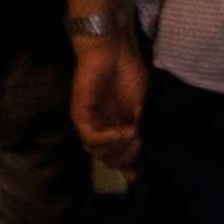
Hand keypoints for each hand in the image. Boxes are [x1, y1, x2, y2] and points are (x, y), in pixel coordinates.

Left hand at [70, 33, 147, 169]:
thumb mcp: (142, 108)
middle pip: (109, 159)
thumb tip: (143, 152)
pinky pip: (90, 138)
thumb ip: (141, 131)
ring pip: (98, 153)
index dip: (129, 166)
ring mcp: (90, 124)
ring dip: (117, 148)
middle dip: (126, 156)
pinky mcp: (80, 117)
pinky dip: (106, 140)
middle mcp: (102, 130)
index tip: (139, 171)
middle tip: (138, 143)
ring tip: (130, 134)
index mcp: (116, 130)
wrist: (114, 52)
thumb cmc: (128, 75)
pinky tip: (118, 132)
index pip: (119, 158)